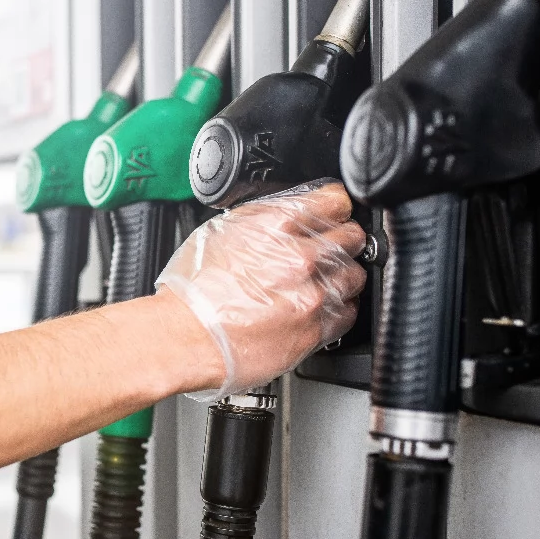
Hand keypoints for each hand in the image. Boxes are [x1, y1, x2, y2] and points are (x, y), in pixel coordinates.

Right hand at [157, 180, 366, 398]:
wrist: (184, 338)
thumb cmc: (191, 291)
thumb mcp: (219, 231)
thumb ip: (262, 219)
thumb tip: (286, 213)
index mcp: (276, 225)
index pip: (334, 201)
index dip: (334, 206)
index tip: (333, 212)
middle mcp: (300, 256)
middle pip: (352, 237)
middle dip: (342, 239)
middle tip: (329, 247)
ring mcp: (312, 294)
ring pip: (355, 275)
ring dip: (342, 274)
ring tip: (322, 280)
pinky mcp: (315, 329)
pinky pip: (349, 312)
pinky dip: (340, 307)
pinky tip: (321, 306)